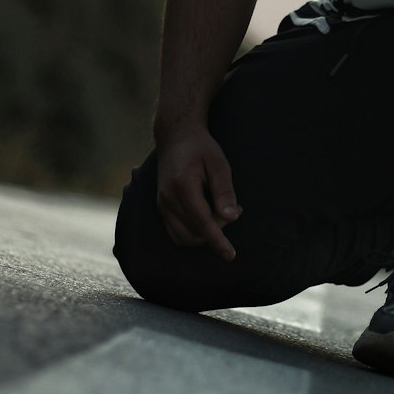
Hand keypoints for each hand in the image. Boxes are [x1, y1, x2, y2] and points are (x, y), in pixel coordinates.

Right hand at [156, 129, 241, 258]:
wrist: (176, 138)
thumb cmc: (201, 149)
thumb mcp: (219, 164)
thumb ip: (225, 191)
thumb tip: (232, 218)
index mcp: (183, 185)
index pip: (202, 222)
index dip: (218, 240)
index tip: (230, 255)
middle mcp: (167, 198)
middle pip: (195, 232)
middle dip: (217, 230)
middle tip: (232, 209)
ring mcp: (162, 205)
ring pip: (184, 237)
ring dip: (205, 233)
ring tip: (220, 211)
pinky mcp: (162, 208)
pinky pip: (177, 234)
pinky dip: (194, 232)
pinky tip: (208, 216)